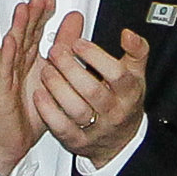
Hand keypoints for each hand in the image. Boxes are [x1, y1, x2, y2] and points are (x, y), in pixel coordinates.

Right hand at [0, 0, 52, 174]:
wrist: (12, 141)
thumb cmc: (29, 112)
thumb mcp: (53, 79)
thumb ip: (63, 50)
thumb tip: (75, 25)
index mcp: (29, 61)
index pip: (35, 33)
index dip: (41, 16)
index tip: (51, 0)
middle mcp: (16, 65)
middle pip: (23, 35)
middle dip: (30, 16)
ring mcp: (6, 77)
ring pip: (11, 48)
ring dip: (16, 28)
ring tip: (22, 11)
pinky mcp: (0, 92)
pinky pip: (3, 72)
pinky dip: (6, 56)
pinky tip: (9, 43)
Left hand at [28, 17, 148, 166]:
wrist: (121, 141)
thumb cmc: (125, 102)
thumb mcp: (136, 75)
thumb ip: (136, 51)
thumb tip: (128, 34)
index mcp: (129, 93)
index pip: (117, 75)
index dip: (96, 57)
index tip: (78, 43)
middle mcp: (113, 112)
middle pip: (93, 91)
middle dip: (70, 68)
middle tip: (56, 51)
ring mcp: (95, 129)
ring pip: (76, 109)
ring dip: (57, 86)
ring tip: (47, 70)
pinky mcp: (77, 141)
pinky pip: (61, 128)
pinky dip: (48, 110)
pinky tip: (40, 94)